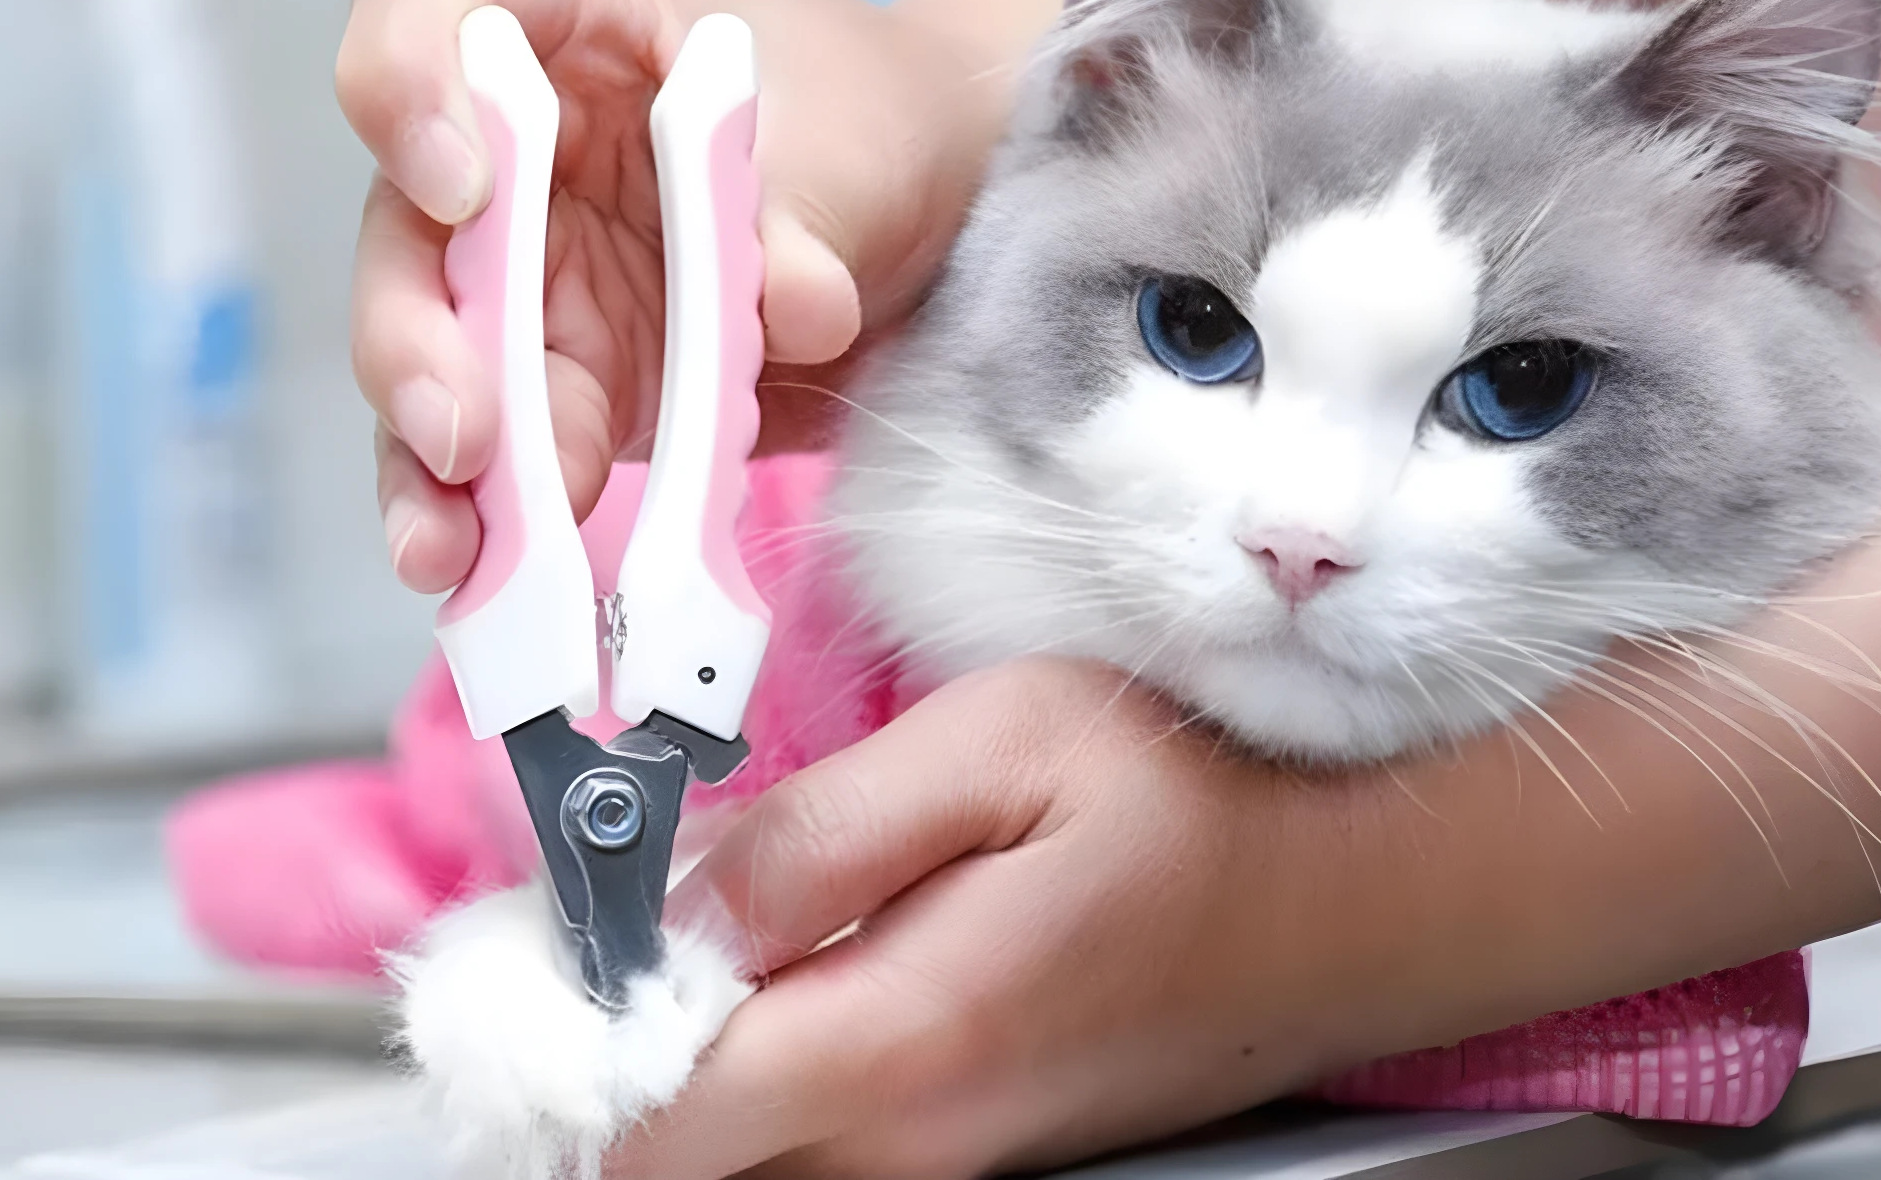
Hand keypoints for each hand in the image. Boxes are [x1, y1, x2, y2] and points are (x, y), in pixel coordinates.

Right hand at [338, 0, 998, 590]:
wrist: (935, 212)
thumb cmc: (876, 124)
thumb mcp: (858, 142)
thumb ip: (808, 216)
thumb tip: (790, 307)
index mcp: (571, 25)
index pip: (435, 5)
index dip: (409, 85)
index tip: (463, 184)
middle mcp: (517, 153)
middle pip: (409, 228)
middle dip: (417, 340)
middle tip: (461, 433)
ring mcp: (532, 282)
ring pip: (437, 368)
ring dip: (435, 467)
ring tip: (451, 550)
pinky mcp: (570, 390)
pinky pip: (508, 460)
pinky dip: (498, 526)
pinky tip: (491, 583)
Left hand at [609, 320, 1880, 1175]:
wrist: (1365, 892)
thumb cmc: (1206, 796)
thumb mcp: (1011, 743)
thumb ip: (825, 833)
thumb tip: (670, 901)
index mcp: (904, 1041)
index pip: (653, 1122)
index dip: (556, 1053)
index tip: (514, 964)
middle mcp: (918, 1143)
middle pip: (683, 1168)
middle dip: (599, 1070)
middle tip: (572, 944)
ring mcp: (960, 1157)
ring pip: (753, 1161)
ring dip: (677, 1072)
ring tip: (661, 949)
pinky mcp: (990, 1139)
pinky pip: (828, 1143)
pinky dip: (762, 1078)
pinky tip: (772, 977)